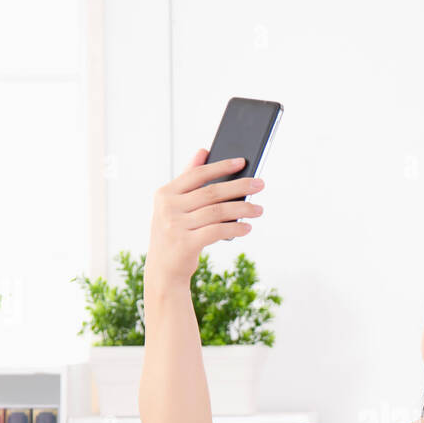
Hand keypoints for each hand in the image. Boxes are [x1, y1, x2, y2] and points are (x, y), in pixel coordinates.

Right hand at [146, 148, 265, 288]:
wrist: (163, 272)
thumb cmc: (175, 235)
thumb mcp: (175, 207)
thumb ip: (188, 181)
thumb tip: (203, 151)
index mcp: (165, 194)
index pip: (197, 174)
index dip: (220, 166)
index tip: (242, 162)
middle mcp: (167, 208)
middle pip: (211, 192)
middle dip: (239, 187)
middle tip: (260, 184)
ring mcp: (175, 226)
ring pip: (217, 212)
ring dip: (243, 209)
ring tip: (259, 209)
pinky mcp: (185, 244)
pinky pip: (217, 231)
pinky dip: (235, 228)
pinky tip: (247, 227)